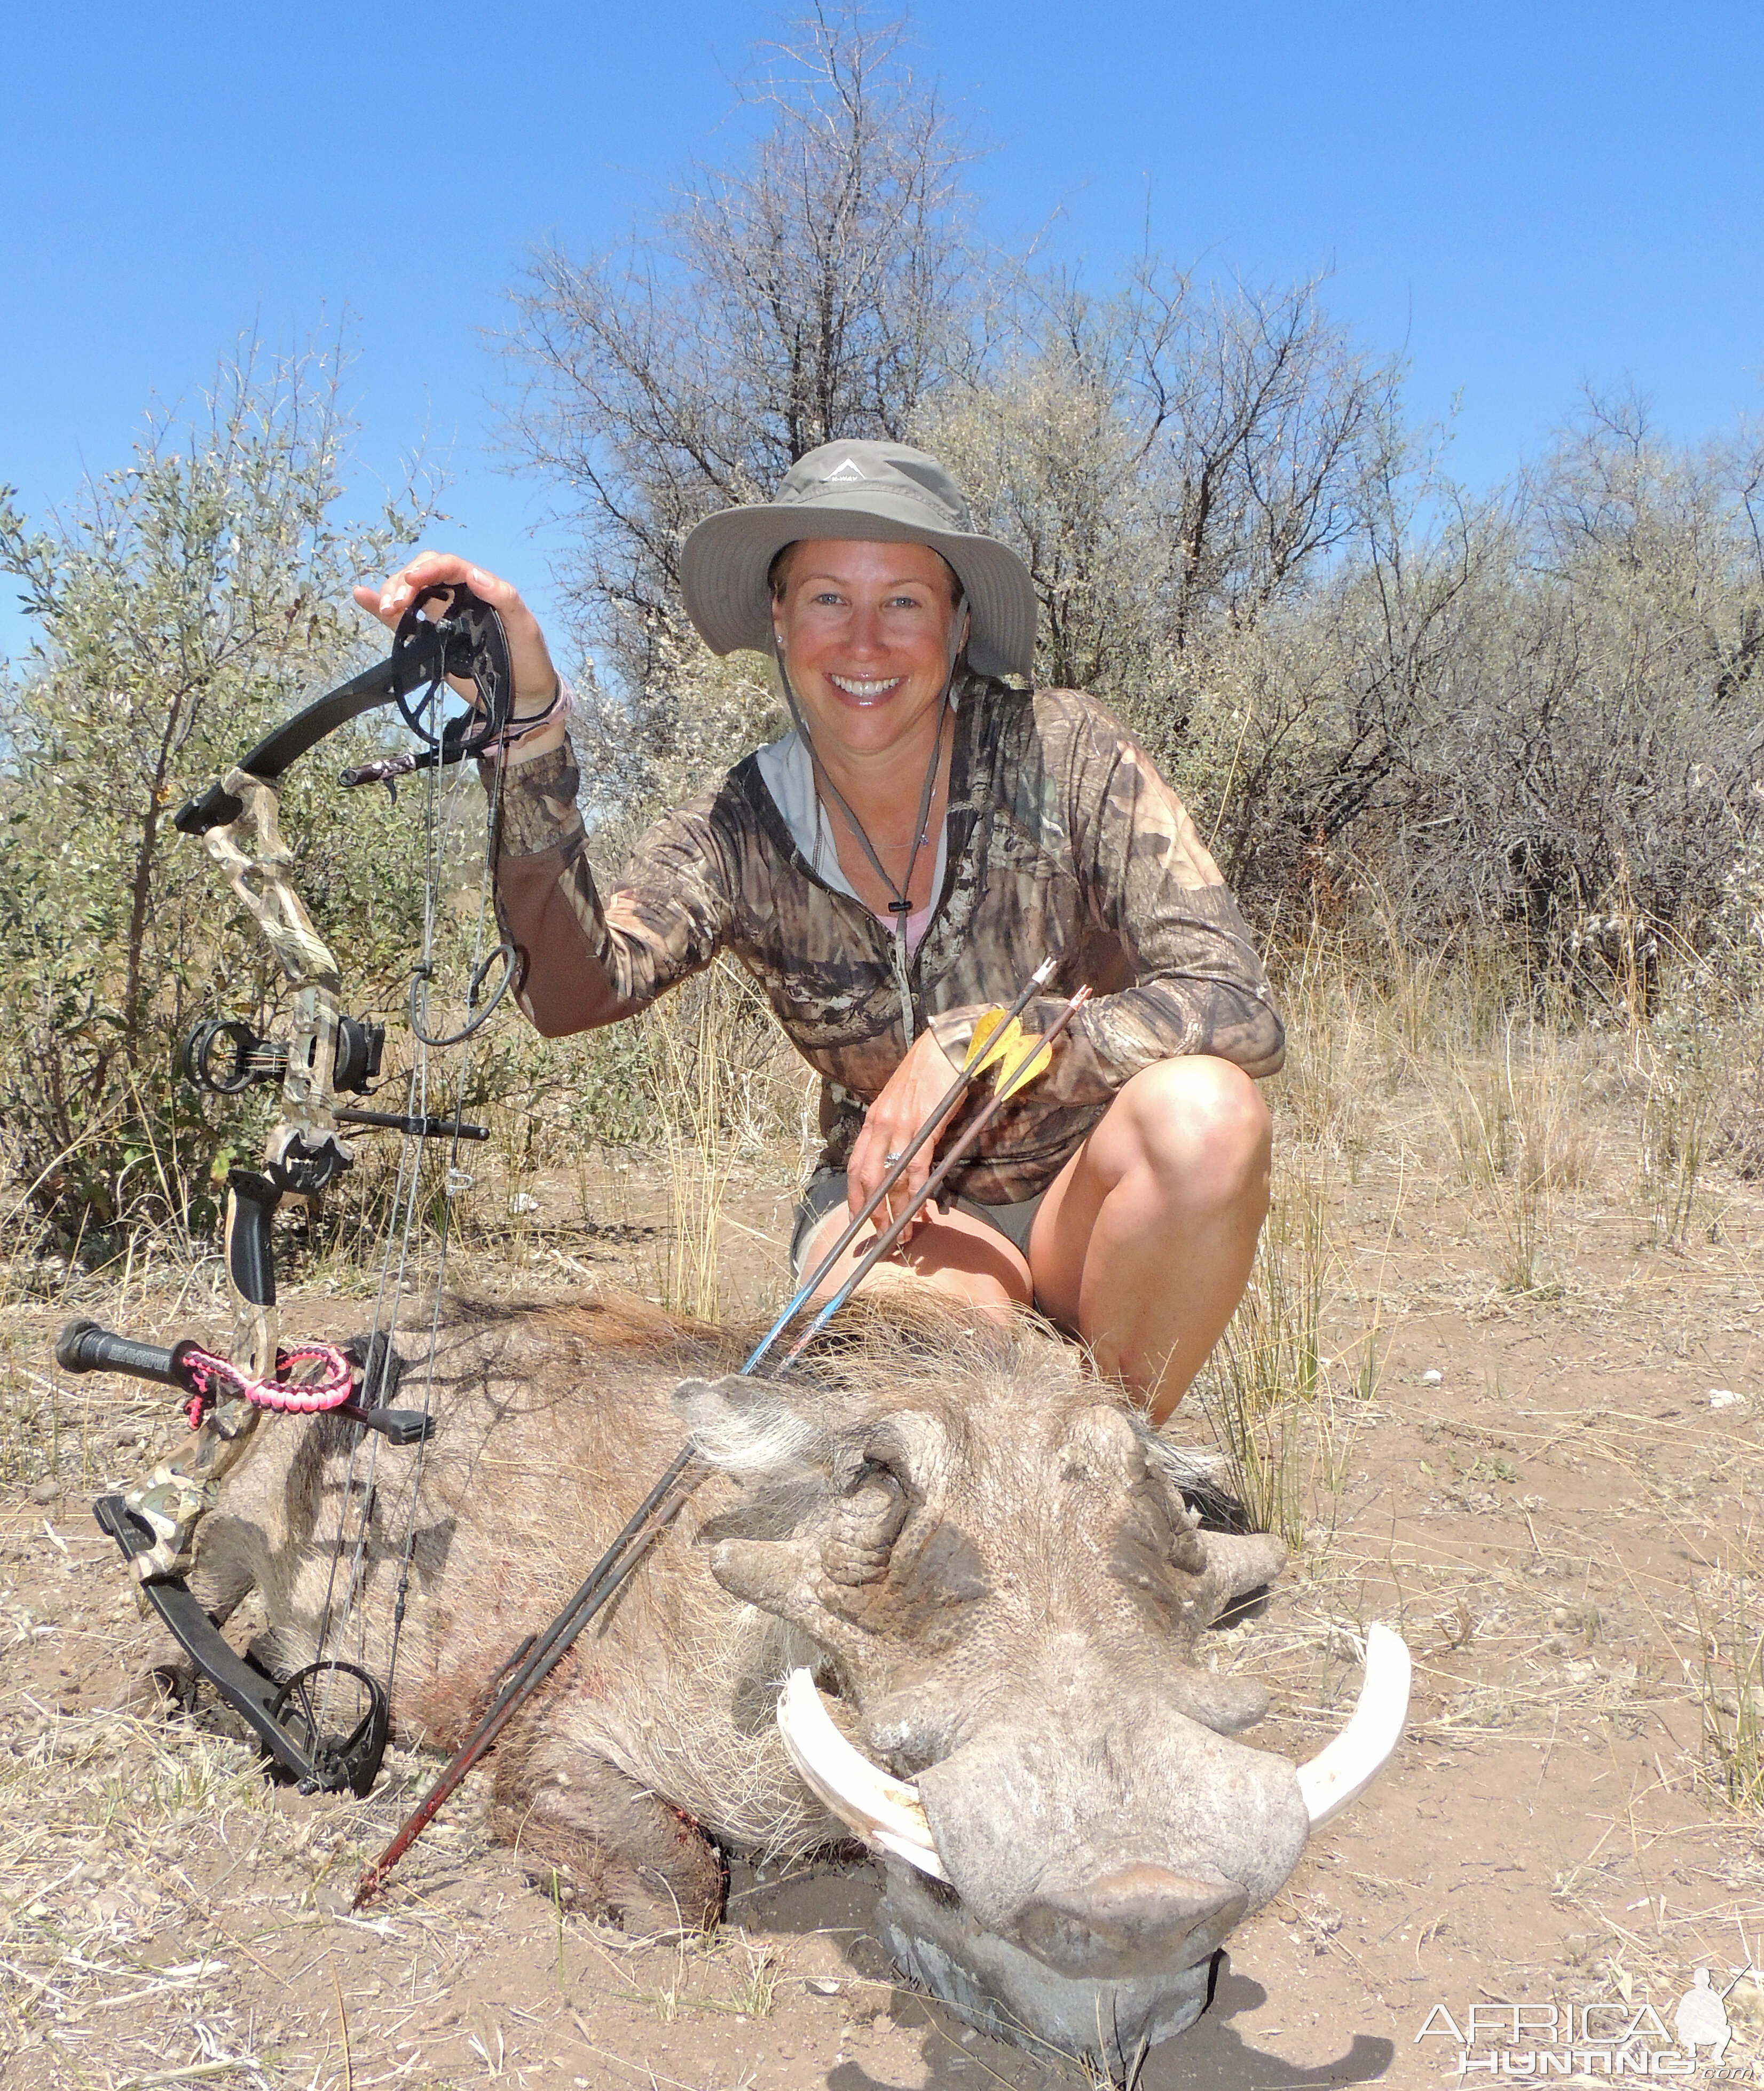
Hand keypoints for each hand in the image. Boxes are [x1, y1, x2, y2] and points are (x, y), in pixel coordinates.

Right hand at [352, 553, 566, 761]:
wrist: (522, 698)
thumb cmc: (528, 659)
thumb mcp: (525, 626)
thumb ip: (504, 597)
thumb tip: (473, 574)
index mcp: (478, 588)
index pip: (448, 566)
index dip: (428, 568)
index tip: (412, 581)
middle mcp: (455, 598)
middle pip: (421, 574)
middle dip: (403, 582)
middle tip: (395, 604)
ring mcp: (439, 618)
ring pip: (407, 593)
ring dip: (390, 593)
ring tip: (385, 608)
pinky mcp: (427, 639)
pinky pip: (399, 618)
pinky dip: (377, 606)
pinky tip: (361, 595)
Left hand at [847, 1031, 962, 1245]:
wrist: (945, 1047)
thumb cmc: (927, 1073)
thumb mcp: (903, 1104)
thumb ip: (899, 1131)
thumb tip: (904, 1162)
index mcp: (873, 1120)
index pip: (855, 1166)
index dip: (855, 1196)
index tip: (857, 1219)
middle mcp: (880, 1125)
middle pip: (866, 1178)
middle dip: (870, 1211)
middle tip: (879, 1235)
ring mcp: (900, 1126)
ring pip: (889, 1178)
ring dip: (894, 1210)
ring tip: (901, 1233)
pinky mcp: (924, 1127)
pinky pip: (915, 1167)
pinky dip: (915, 1192)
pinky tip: (919, 1208)